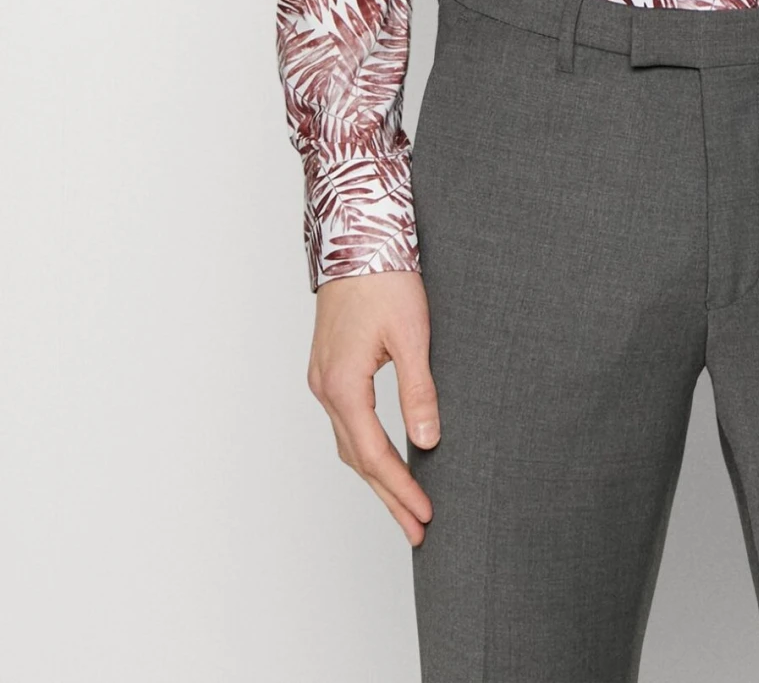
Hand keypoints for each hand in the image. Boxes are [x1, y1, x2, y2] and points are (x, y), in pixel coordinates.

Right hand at [306, 269, 440, 545]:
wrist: (355, 237)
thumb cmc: (384, 279)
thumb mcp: (412, 335)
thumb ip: (418, 390)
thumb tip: (427, 441)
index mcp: (343, 385)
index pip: (374, 455)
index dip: (400, 489)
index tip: (425, 516)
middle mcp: (325, 388)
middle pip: (357, 460)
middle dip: (388, 496)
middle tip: (417, 530)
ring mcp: (323, 379)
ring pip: (349, 443)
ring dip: (376, 477)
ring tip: (405, 505)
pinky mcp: (329, 368)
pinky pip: (347, 423)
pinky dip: (366, 449)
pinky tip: (385, 459)